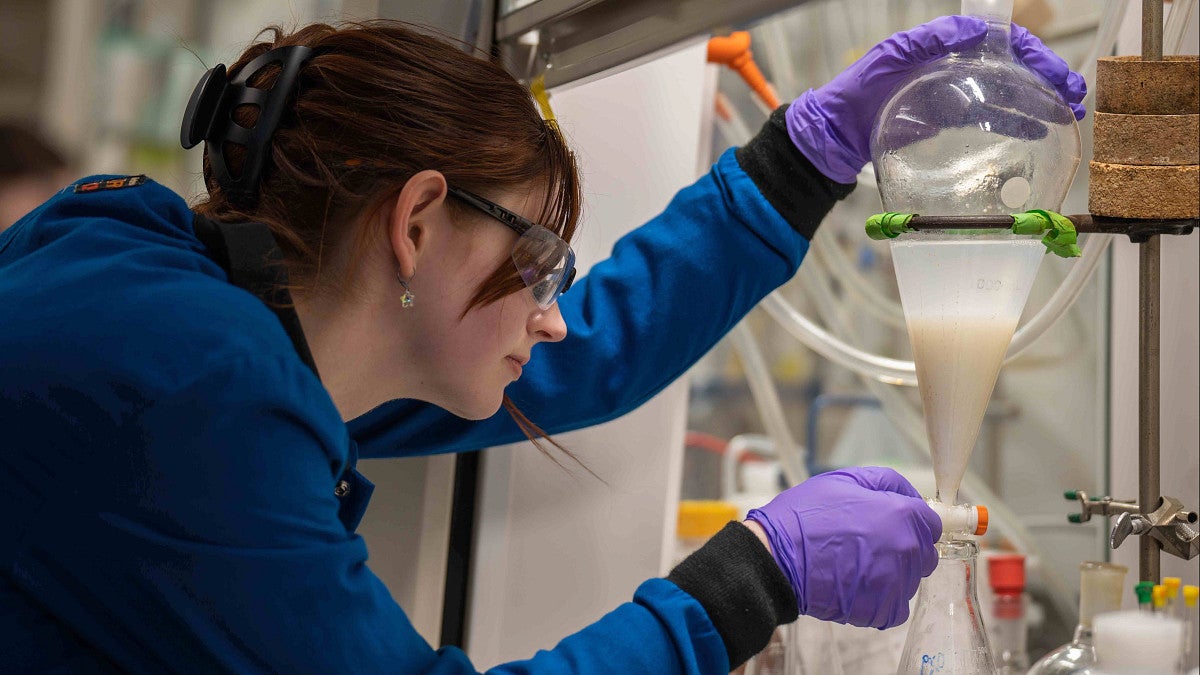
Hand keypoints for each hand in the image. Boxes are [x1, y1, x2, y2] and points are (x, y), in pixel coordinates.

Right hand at [746, 466, 940, 628]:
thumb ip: (886, 482)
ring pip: (909, 580)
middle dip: (903, 548)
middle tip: (868, 544)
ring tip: (855, 564)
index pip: (932, 524)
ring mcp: (897, 583)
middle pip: (924, 553)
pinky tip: (854, 584)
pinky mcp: (882, 610)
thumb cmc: (804, 517)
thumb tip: (910, 495)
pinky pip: (895, 606)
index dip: (912, 522)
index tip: (895, 526)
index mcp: (902, 515)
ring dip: (890, 574)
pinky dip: (879, 599)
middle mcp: (907, 550)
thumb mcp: (844, 480)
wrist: (776, 558)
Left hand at [787, 16, 1086, 182]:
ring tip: (1069, 113)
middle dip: (1048, 79)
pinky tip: (1038, 130)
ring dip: (1040, 102)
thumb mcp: (891, 57)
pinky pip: (992, 117)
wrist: (838, 130)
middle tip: (1075, 95)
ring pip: (1010, 93)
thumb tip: (974, 31)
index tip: (1056, 72)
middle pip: (1014, 68)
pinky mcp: (951, 118)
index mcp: (949, 47)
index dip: (1035, 55)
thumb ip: (929, 42)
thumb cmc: (859, 88)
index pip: (1003, 43)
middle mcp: (958, 67)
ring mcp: (957, 92)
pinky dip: (1018, 122)